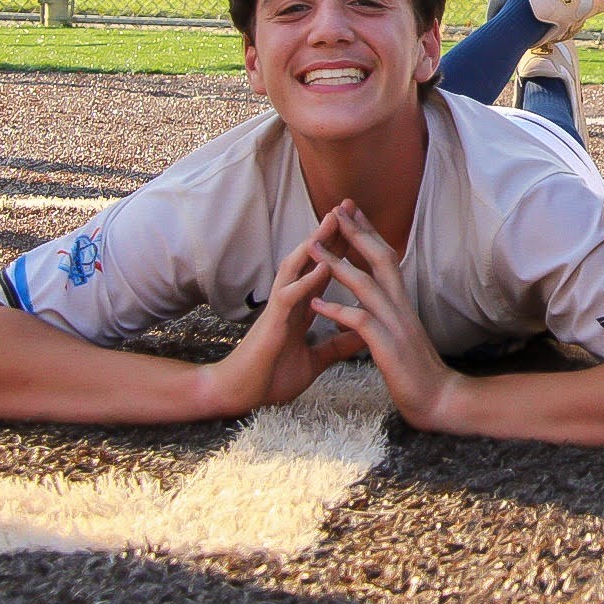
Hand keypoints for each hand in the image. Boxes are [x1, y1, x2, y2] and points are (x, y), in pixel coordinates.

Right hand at [200, 215, 363, 415]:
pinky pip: (289, 297)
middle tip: (348, 206)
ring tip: (334, 221)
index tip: (361, 227)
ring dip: (315, 244)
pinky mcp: (272, 323)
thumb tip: (363, 336)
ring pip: (297, 268)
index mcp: (301, 308)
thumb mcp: (315, 360)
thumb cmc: (271, 377)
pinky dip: (307, 281)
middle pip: (311, 259)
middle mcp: (290, 301)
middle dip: (329, 233)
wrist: (240, 397)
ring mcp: (280, 309)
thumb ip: (336, 346)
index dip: (341, 249)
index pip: (324, 271)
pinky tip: (323, 268)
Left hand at [304, 201, 464, 430]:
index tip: (353, 213)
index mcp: (403, 304)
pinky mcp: (388, 346)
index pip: (386, 259)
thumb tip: (373, 310)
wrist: (441, 399)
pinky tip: (316, 305)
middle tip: (337, 208)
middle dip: (357, 232)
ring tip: (313, 247)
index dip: (369, 234)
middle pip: (379, 259)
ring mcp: (396, 325)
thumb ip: (390, 319)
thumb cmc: (419, 373)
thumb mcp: (403, 337)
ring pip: (365, 284)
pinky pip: (359, 322)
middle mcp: (401, 306)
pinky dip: (336, 311)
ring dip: (337, 264)